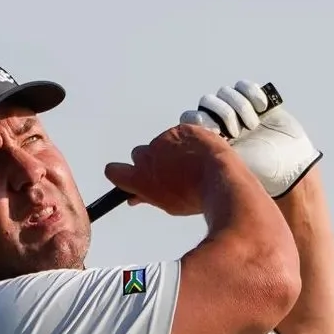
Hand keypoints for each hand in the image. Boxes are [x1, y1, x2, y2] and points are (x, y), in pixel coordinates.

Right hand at [104, 123, 234, 215]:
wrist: (220, 180)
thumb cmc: (194, 198)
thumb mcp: (167, 204)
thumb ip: (148, 196)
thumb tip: (134, 198)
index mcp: (139, 178)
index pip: (113, 171)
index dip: (121, 174)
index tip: (130, 178)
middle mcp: (146, 156)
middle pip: (139, 155)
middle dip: (151, 162)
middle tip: (169, 174)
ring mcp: (163, 140)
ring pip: (161, 143)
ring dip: (171, 151)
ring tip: (191, 165)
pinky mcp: (180, 129)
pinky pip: (179, 134)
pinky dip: (186, 142)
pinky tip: (199, 154)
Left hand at [180, 80, 320, 198]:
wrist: (288, 170)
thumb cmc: (258, 176)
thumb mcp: (228, 167)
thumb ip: (209, 155)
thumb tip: (190, 147)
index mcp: (208, 140)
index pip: (190, 118)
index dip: (200, 120)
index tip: (216, 134)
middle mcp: (221, 124)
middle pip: (207, 101)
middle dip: (222, 113)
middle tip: (236, 132)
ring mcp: (239, 112)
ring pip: (225, 92)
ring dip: (238, 105)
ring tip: (252, 126)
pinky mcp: (257, 103)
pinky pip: (244, 86)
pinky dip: (251, 93)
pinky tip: (262, 108)